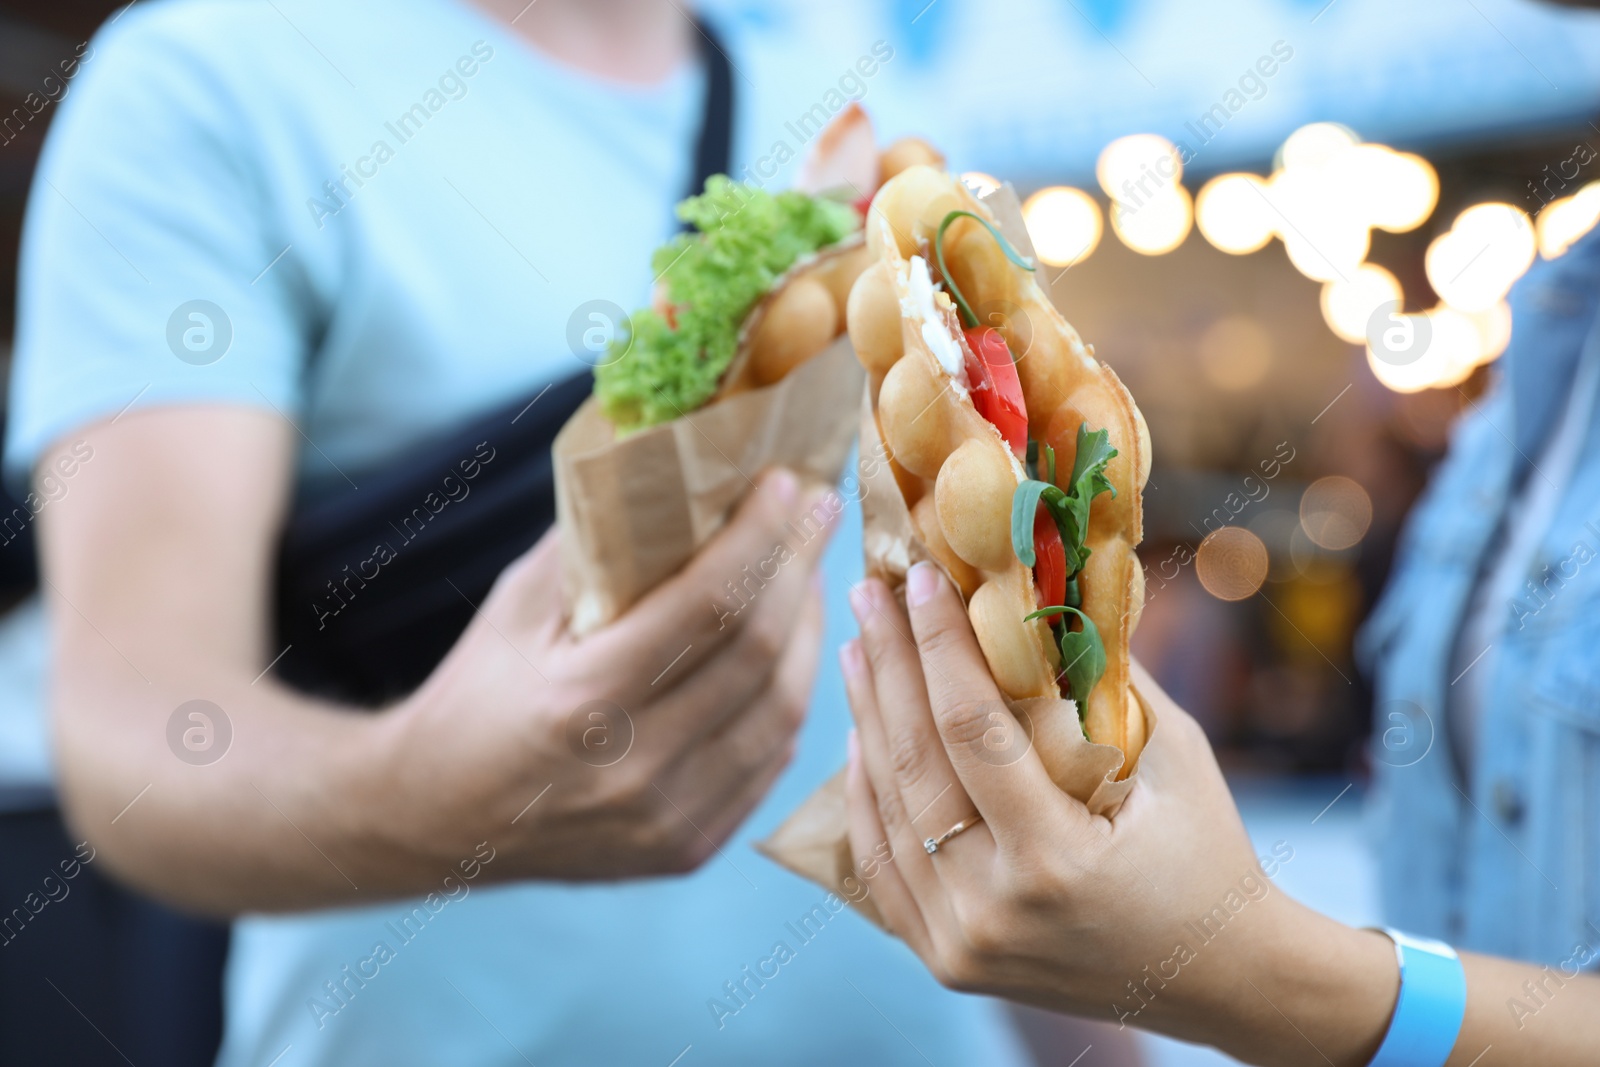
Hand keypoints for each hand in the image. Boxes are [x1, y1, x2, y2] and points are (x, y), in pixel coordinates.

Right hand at [384, 467, 837, 880]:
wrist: (434, 819)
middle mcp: (633, 768)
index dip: (760, 537)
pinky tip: (791, 649)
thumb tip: (678, 465)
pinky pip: (770, 760)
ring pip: (782, 710)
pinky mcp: (688, 848)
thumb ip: (600, 540)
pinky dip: (789, 695)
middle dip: (800, 571)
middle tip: (819, 515)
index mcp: (581, 700)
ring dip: (809, 632)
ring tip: (810, 576)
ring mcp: (668, 819)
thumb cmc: (478, 692)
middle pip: (758, 654)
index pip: (708, 606)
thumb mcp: (519, 605)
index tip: (790, 484)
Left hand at [840, 562, 1397, 1066]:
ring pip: (890, 810)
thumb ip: (1106, 677)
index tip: (919, 576)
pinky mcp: (943, 958)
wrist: (1218, 979)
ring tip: (859, 646)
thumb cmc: (1208, 854)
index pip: (971, 730)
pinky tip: (860, 731)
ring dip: (867, 718)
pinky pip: (883, 864)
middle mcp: (993, 910)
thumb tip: (1046, 587)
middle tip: (869, 590)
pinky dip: (866, 793)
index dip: (939, 644)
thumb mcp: (1175, 758)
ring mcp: (959, 944)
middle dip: (888, 664)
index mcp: (1056, 862)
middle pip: (915, 763)